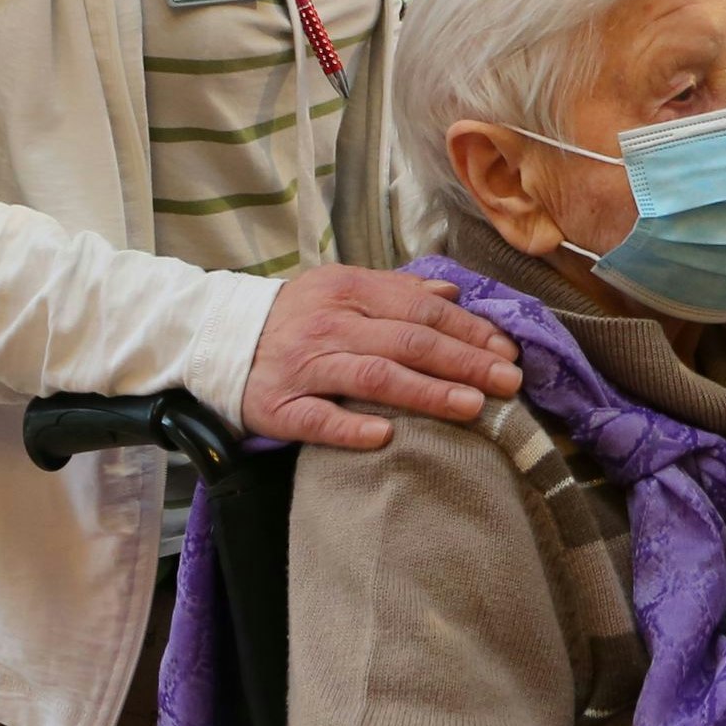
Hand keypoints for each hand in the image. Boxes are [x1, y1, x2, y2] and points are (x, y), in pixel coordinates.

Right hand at [238, 265, 521, 447]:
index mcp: (348, 291)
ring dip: (426, 392)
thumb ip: (397, 291)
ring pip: (373, 377)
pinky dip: (350, 427)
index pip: (420, 310)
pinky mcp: (280, 406)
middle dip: (464, 362)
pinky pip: (318, 418)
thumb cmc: (296, 318)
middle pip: (407, 342)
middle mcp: (329, 325)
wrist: (218, 340)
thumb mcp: (342, 288)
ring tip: (472, 407)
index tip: (507, 351)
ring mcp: (304, 366)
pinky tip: (384, 436)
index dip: (468, 330)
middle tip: (507, 383)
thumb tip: (452, 294)